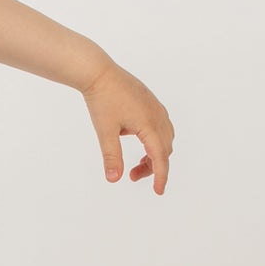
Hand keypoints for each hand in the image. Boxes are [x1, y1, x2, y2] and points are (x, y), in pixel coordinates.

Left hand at [81, 62, 173, 194]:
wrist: (99, 73)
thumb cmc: (102, 101)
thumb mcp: (105, 131)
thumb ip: (112, 156)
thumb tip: (113, 179)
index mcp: (150, 125)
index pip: (160, 157)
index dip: (161, 176)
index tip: (158, 192)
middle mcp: (158, 116)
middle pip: (164, 150)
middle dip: (153, 167)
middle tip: (133, 177)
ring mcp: (156, 108)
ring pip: (165, 138)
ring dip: (154, 154)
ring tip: (136, 165)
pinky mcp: (150, 103)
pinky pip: (161, 127)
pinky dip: (154, 141)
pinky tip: (136, 141)